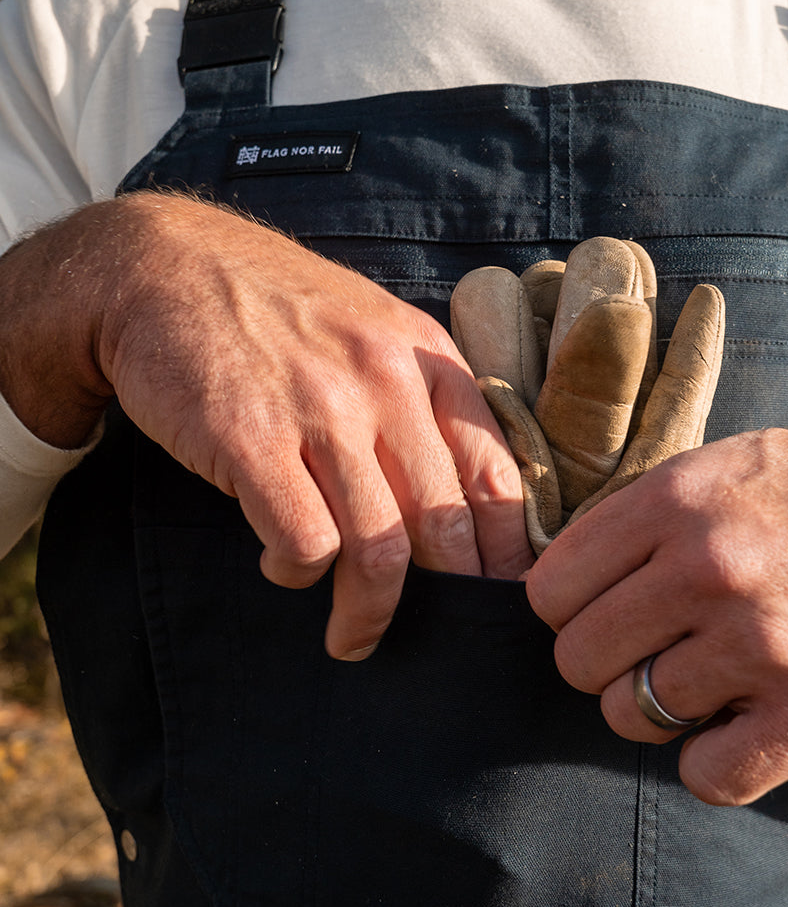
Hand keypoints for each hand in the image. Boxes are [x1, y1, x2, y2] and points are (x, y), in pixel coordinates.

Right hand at [0, 193, 531, 655]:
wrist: (160, 267)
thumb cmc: (275, 313)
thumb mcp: (371, 330)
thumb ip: (422, 401)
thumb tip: (466, 503)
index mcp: (426, 356)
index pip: (497, 473)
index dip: (507, 550)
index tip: (504, 596)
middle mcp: (385, 379)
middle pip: (446, 521)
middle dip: (450, 597)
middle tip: (440, 633)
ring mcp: (320, 408)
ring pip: (379, 547)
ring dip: (369, 612)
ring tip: (354, 638)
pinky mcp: (251, 438)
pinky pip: (304, 541)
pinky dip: (299, 572)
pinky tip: (286, 566)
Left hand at [526, 424, 787, 803]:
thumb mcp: (722, 466)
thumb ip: (637, 515)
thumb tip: (549, 580)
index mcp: (674, 501)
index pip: (550, 593)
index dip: (572, 612)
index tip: (610, 615)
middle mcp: (710, 568)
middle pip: (579, 661)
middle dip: (610, 665)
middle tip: (660, 653)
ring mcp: (762, 643)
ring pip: (633, 718)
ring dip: (665, 710)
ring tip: (714, 680)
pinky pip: (706, 777)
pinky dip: (716, 763)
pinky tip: (744, 726)